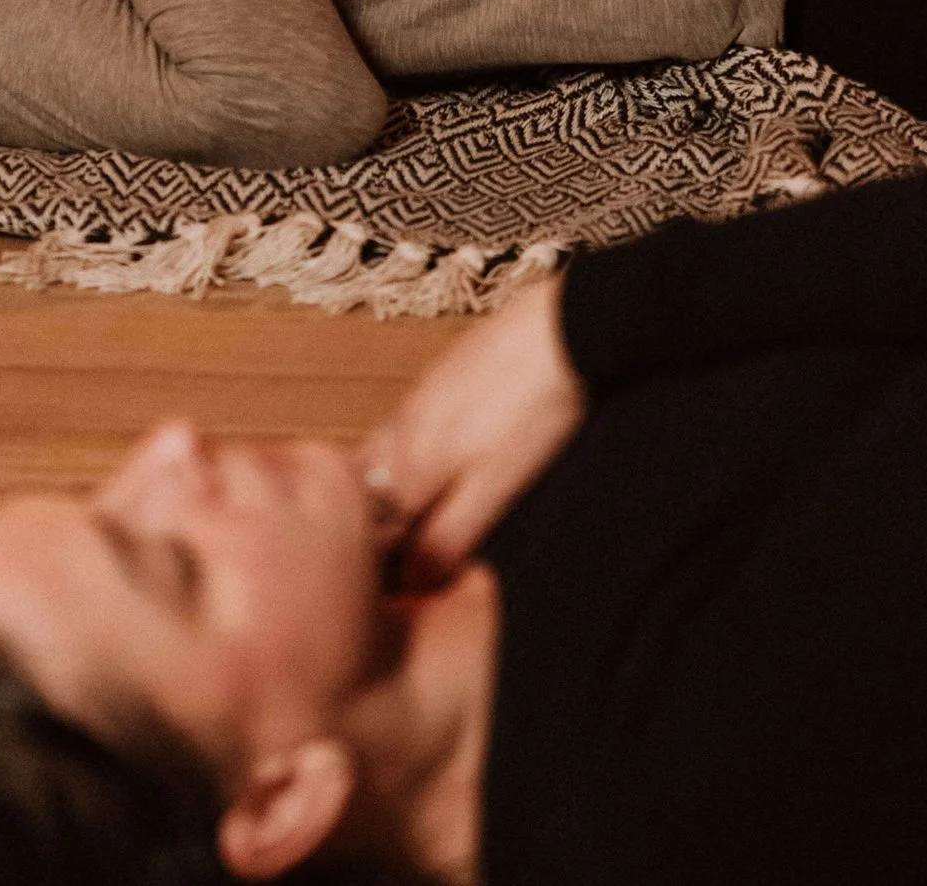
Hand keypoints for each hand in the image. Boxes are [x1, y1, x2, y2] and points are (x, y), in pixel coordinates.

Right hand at [359, 270, 587, 583]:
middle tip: (396, 566)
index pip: (373, 528)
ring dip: (383, 495)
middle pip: (364, 492)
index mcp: (411, 461)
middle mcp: (401, 428)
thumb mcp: (499, 487)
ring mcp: (417, 399)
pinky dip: (401, 461)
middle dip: (372, 530)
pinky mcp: (437, 379)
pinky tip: (432, 470)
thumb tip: (414, 580)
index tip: (389, 596)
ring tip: (411, 525)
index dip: (380, 567)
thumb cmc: (536, 408)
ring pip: (379, 457)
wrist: (561, 330)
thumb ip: (451, 534)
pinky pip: (401, 431)